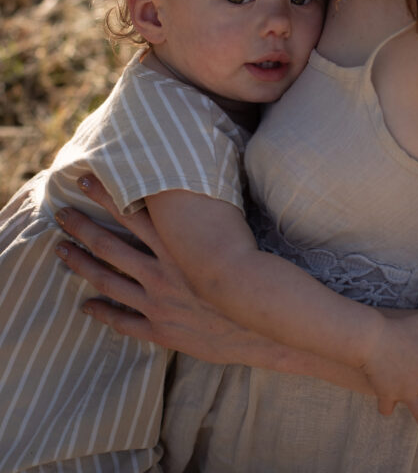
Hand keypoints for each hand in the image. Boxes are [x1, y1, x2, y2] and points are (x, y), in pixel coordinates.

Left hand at [54, 174, 284, 366]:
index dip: (106, 194)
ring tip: (62, 251)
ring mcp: (157, 302)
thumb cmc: (255, 270)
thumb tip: (200, 182)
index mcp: (177, 245)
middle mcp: (161, 272)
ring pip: (108, 281)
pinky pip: (124, 321)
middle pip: (110, 245)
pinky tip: (86, 306)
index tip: (84, 180)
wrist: (263, 321)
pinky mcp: (162, 329)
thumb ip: (208, 213)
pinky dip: (102, 313)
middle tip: (61, 213)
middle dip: (82, 227)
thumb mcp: (231, 232)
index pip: (131, 212)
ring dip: (82, 265)